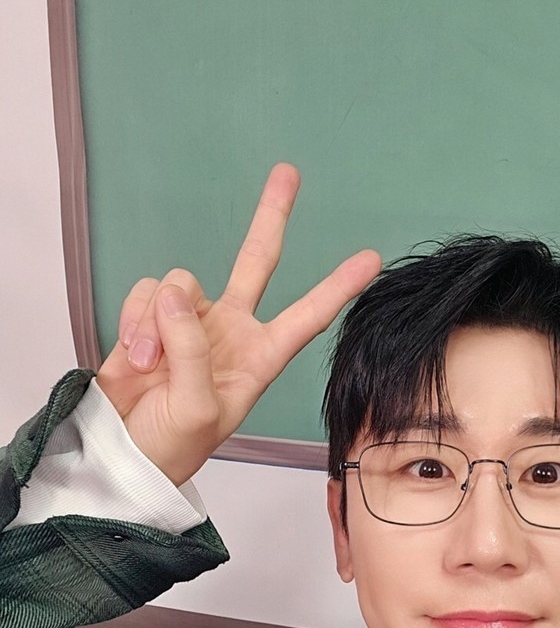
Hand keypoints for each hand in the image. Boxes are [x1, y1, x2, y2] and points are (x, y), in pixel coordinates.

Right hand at [95, 164, 381, 484]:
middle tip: (288, 174)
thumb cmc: (172, 445)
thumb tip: (174, 293)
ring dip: (159, 322)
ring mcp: (189, 322)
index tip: (371, 260)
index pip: (307, 317)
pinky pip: (146, 294)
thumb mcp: (198, 407)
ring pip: (181, 283)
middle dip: (270, 217)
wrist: (121, 454)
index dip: (337, 288)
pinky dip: (135, 321)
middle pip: (256, 261)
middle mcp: (230, 333)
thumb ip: (191, 347)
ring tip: (151, 366)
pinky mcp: (149, 319)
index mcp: (259, 359)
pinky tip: (133, 357)